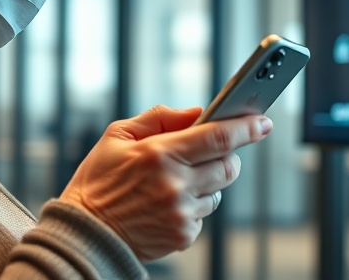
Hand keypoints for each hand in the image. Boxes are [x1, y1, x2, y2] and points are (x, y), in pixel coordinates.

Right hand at [58, 105, 271, 261]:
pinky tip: (166, 204)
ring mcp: (181, 213)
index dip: (246, 127)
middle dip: (227, 155)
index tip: (263, 122)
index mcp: (159, 154)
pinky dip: (193, 206)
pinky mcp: (183, 236)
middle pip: (228, 166)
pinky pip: (204, 215)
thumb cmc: (98, 182)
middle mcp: (175, 184)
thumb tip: (197, 112)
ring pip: (218, 191)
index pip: (218, 137)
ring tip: (174, 183)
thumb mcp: (117, 136)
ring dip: (206, 183)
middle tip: (211, 152)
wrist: (85, 234)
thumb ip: (160, 118)